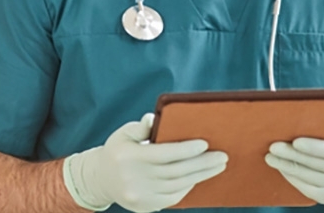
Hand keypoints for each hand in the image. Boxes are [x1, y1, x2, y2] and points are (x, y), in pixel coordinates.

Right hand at [64, 113, 228, 211]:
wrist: (100, 179)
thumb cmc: (118, 150)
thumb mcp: (124, 133)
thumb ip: (142, 127)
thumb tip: (155, 119)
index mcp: (129, 157)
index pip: (164, 153)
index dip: (186, 149)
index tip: (205, 143)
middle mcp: (134, 178)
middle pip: (176, 171)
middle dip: (202, 164)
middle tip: (222, 156)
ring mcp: (140, 195)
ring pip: (178, 186)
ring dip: (200, 176)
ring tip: (217, 166)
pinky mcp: (145, 206)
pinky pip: (173, 197)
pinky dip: (188, 186)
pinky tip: (198, 177)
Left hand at [264, 120, 323, 205]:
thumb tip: (321, 118)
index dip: (314, 147)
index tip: (296, 141)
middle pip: (318, 165)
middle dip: (293, 156)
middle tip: (273, 148)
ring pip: (311, 178)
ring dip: (289, 168)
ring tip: (272, 158)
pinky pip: (310, 190)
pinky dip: (294, 180)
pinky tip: (283, 170)